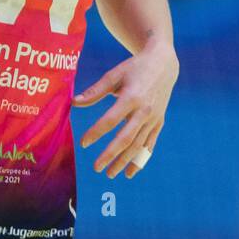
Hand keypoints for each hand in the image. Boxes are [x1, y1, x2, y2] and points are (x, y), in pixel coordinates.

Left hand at [72, 44, 178, 178]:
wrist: (164, 64)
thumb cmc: (134, 68)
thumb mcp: (114, 74)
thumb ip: (95, 91)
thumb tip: (74, 103)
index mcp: (132, 97)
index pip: (111, 119)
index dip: (96, 132)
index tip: (83, 143)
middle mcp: (144, 110)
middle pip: (126, 138)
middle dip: (111, 155)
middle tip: (96, 168)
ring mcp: (154, 118)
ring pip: (138, 145)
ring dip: (124, 161)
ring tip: (110, 174)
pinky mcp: (159, 122)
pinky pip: (149, 144)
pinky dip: (140, 159)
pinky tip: (130, 172)